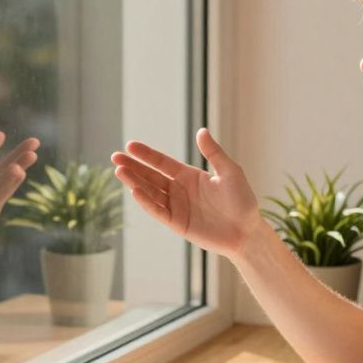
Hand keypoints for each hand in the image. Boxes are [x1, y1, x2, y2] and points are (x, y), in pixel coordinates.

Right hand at [111, 128, 265, 260]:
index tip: (129, 146)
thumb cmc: (242, 201)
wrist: (247, 231)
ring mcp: (177, 207)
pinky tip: (135, 191)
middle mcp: (179, 190)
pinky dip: (146, 202)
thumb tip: (201, 131)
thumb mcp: (230, 172)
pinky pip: (158, 211)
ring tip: (119, 171)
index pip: (162, 163)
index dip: (146, 155)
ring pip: (150, 193)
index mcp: (189, 176)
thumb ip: (214, 153)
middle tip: (115, 157)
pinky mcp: (178, 224)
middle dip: (133, 167)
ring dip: (135, 182)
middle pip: (150, 176)